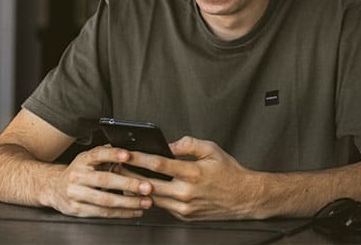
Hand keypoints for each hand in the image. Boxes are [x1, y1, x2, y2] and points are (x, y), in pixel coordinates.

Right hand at [46, 146, 153, 217]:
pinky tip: (134, 211)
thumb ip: (107, 153)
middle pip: (104, 180)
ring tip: (146, 202)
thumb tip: (132, 147)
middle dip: (128, 184)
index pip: (98, 154)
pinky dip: (121, 213)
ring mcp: (76, 194)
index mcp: (83, 160)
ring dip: (128, 203)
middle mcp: (78, 176)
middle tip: (147, 186)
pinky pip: (102, 213)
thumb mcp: (89, 159)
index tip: (128, 155)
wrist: (53, 187)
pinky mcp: (77, 209)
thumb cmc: (79, 171)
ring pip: (105, 200)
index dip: (113, 154)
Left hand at [125, 136, 264, 220]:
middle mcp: (187, 192)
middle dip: (130, 174)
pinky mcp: (184, 216)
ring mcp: (185, 207)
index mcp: (193, 172)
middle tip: (117, 166)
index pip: (158, 164)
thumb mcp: (212, 149)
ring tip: (127, 177)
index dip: (138, 158)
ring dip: (138, 188)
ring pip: (153, 198)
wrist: (244, 197)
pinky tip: (146, 189)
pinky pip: (163, 206)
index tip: (125, 153)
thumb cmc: (229, 173)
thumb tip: (169, 144)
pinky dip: (153, 197)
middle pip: (149, 184)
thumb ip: (188, 144)